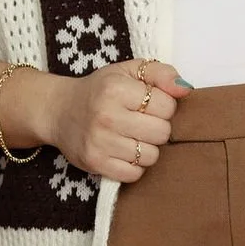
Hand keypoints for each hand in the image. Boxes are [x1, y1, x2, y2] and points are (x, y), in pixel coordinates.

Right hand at [46, 59, 187, 182]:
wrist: (59, 110)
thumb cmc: (100, 90)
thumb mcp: (128, 71)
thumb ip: (161, 73)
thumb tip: (185, 90)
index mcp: (116, 88)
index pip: (167, 106)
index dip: (163, 106)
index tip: (148, 105)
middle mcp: (107, 115)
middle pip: (162, 133)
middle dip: (157, 128)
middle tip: (141, 122)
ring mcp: (99, 142)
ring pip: (151, 156)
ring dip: (146, 148)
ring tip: (131, 136)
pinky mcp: (95, 163)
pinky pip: (134, 174)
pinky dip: (134, 166)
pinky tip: (123, 151)